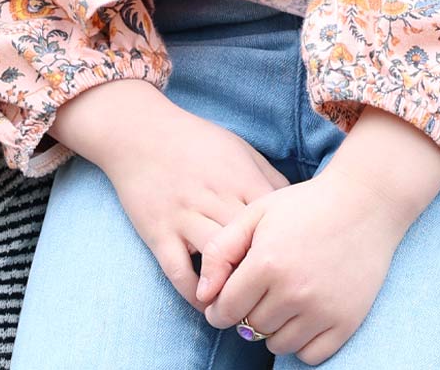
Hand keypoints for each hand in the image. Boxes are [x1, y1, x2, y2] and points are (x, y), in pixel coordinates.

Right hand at [50, 79, 287, 308]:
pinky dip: (195, 293)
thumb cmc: (198, 142)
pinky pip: (178, 271)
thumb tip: (300, 209)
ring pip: (217, 261)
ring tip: (246, 306)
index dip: (290, 246)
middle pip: (249, 244)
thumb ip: (270, 179)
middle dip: (266, 272)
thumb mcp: (242, 150)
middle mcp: (215, 199)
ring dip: (233, 287)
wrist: (139, 134)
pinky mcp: (158, 232)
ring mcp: (185, 217)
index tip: (298, 265)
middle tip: (278, 295)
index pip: (275, 221)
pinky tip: (208, 304)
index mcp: (241, 179)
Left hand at [195, 108, 439, 363]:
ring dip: (274, 329)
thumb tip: (202, 295)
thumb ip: (220, 251)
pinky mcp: (348, 321)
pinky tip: (305, 317)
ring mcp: (323, 310)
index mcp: (267, 264)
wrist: (367, 202)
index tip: (228, 297)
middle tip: (262, 292)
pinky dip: (303, 343)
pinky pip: (311, 355)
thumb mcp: (256, 214)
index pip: (224, 311)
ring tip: (284, 302)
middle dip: (248, 314)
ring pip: (278, 344)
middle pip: (249, 328)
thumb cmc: (306, 205)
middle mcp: (294, 292)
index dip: (219, 307)